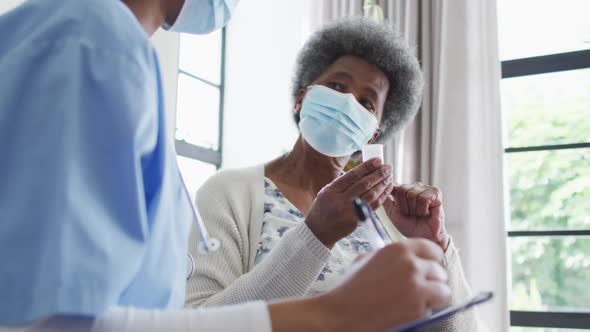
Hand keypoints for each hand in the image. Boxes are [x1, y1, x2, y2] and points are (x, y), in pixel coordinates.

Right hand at [305, 158, 393, 247]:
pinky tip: (387, 189)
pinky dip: (382, 196)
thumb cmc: (322, 209)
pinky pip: (373, 206)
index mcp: (331, 191)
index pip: (352, 176)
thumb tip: (362, 170)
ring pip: (371, 195)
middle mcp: (340, 201)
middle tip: (388, 167)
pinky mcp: (357, 220)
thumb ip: (341, 183)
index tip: (378, 160)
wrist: (319, 232)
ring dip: (382, 184)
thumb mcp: (326, 192)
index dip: (367, 167)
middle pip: (364, 184)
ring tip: (390, 176)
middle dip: (378, 174)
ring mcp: (350, 212)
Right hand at [311, 239, 449, 331]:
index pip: (432, 249)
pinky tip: (404, 310)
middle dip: (432, 281)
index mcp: (398, 249)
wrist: (343, 313)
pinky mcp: (418, 308)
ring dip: (433, 296)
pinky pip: (432, 308)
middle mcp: (411, 265)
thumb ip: (390, 256)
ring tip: (415, 300)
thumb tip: (408, 258)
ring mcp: (417, 287)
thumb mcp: (368, 259)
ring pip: (444, 290)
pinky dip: (423, 311)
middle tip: (418, 288)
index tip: (428, 267)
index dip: (431, 260)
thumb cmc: (351, 287)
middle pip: (440, 271)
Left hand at [383, 183, 449, 250]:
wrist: (424, 237)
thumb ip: (386, 201)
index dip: (396, 201)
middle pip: (402, 190)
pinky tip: (427, 213)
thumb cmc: (410, 226)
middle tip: (412, 215)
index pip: (394, 187)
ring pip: (412, 195)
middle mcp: (415, 186)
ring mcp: (426, 188)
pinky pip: (423, 199)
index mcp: (405, 189)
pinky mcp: (436, 193)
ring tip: (420, 214)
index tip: (401, 211)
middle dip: (405, 207)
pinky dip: (423, 210)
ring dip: (414, 210)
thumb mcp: (393, 213)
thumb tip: (383, 188)